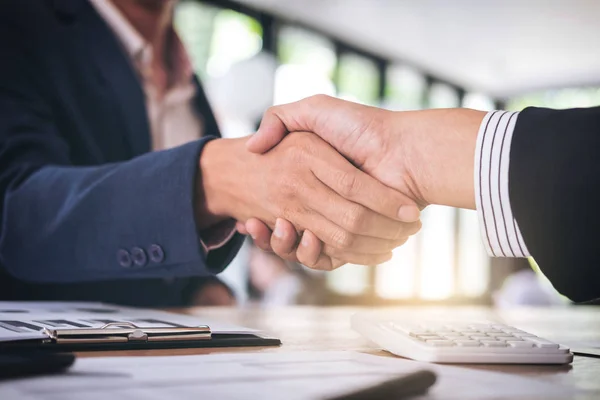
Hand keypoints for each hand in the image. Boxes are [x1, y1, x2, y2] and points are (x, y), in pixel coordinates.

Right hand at [197, 132, 420, 269]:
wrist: (406, 150)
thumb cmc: (362, 127)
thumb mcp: (315, 110)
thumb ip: (281, 117)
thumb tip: (252, 146)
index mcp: (315, 179)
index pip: (277, 204)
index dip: (261, 215)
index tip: (248, 215)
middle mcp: (325, 202)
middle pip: (289, 230)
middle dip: (272, 233)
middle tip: (251, 223)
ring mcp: (340, 221)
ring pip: (303, 247)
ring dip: (284, 244)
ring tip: (280, 226)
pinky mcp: (356, 239)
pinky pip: (326, 257)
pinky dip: (311, 253)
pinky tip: (301, 235)